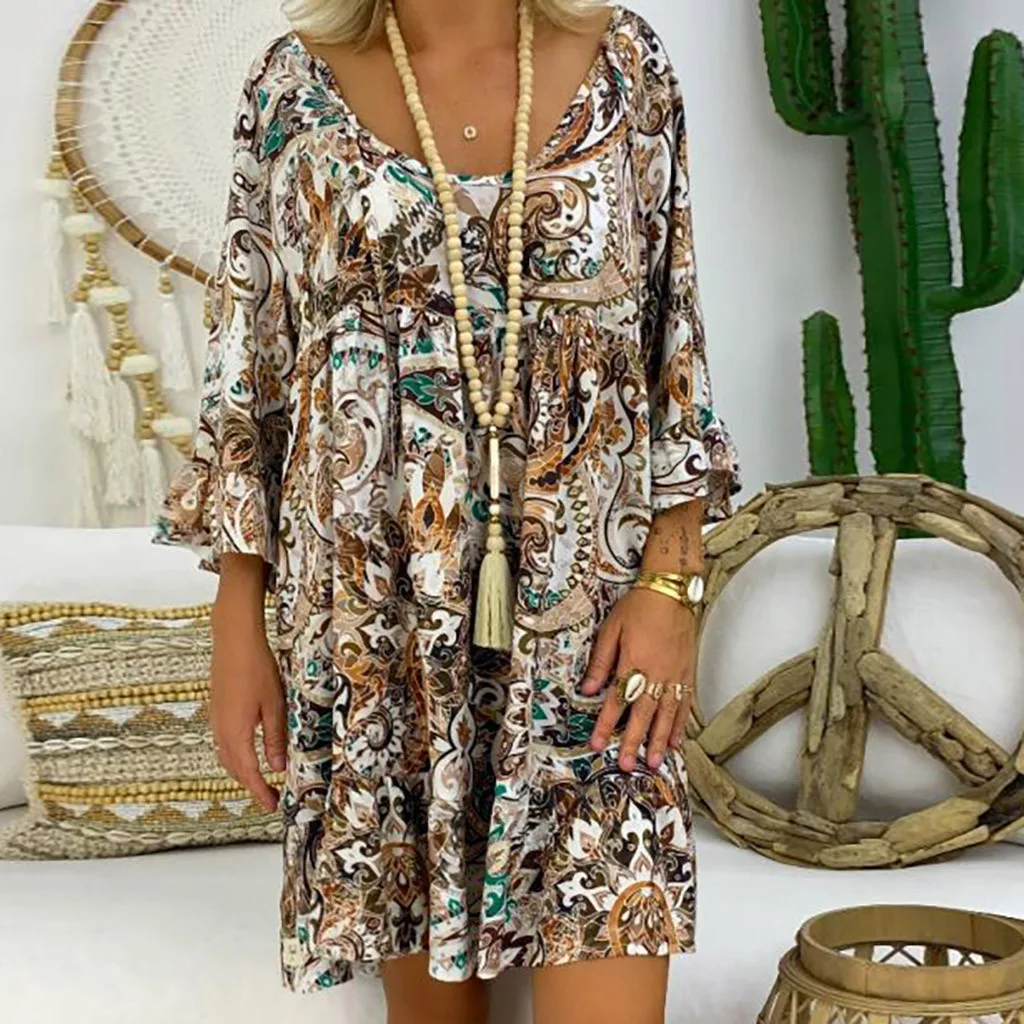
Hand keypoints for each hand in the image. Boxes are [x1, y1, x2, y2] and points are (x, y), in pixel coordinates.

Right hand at [210, 600, 286, 812]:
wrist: (234, 640)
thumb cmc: (255, 668)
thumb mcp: (274, 705)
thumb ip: (275, 737)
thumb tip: (277, 766)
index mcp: (235, 732)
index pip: (248, 773)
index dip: (259, 792)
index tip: (271, 805)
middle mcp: (221, 730)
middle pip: (234, 768)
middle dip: (250, 785)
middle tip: (268, 797)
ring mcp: (216, 719)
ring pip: (226, 756)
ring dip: (242, 770)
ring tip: (260, 779)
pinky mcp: (217, 709)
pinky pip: (224, 742)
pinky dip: (235, 754)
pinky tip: (247, 751)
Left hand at [580, 586, 694, 771]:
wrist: (671, 590)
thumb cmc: (639, 606)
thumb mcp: (611, 629)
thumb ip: (601, 662)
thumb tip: (588, 689)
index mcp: (633, 662)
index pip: (617, 700)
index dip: (605, 724)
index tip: (596, 744)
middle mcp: (656, 673)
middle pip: (643, 714)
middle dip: (633, 742)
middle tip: (627, 766)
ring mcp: (675, 675)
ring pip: (667, 714)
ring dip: (660, 740)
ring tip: (655, 762)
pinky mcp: (687, 672)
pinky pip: (685, 704)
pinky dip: (681, 724)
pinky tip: (677, 740)